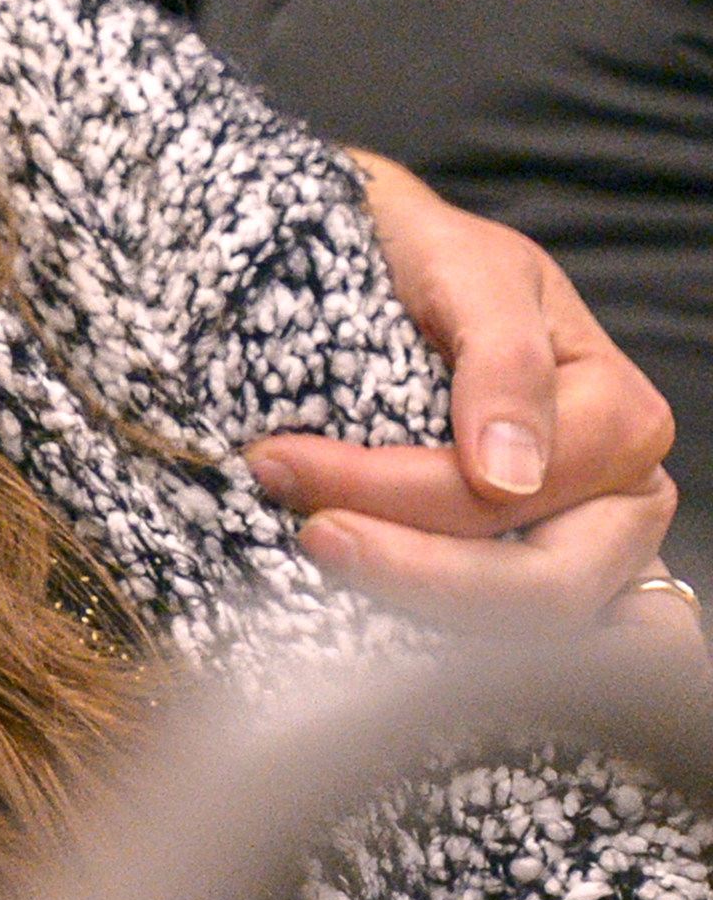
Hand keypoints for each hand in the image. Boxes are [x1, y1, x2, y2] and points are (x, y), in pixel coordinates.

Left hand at [249, 153, 681, 633]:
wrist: (391, 255)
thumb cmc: (433, 255)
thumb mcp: (469, 268)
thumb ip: (503, 357)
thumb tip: (510, 479)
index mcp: (622, 423)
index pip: (509, 502)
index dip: (391, 493)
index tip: (278, 460)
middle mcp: (618, 502)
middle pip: (541, 590)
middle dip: (412, 572)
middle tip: (303, 527)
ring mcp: (583, 553)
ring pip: (518, 631)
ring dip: (409, 606)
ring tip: (310, 544)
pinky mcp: (527, 579)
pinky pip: (504, 645)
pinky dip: (438, 644)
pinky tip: (360, 625)